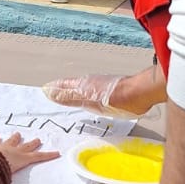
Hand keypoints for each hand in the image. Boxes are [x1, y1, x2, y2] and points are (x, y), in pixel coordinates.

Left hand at [0, 134, 60, 172]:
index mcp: (21, 160)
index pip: (38, 157)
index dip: (48, 155)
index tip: (56, 153)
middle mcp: (13, 151)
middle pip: (26, 146)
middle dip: (33, 144)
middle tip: (37, 140)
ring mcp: (2, 147)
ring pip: (11, 141)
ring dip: (15, 138)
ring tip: (18, 134)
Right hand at [43, 68, 162, 116]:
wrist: (139, 94)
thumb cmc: (115, 99)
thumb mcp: (89, 100)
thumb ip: (70, 97)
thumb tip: (50, 92)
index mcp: (83, 85)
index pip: (64, 85)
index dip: (55, 88)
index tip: (45, 90)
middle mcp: (91, 82)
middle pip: (72, 85)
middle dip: (62, 88)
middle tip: (53, 90)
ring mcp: (101, 85)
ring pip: (82, 86)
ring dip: (73, 90)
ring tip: (68, 94)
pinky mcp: (111, 88)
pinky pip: (92, 89)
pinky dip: (85, 93)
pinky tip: (89, 97)